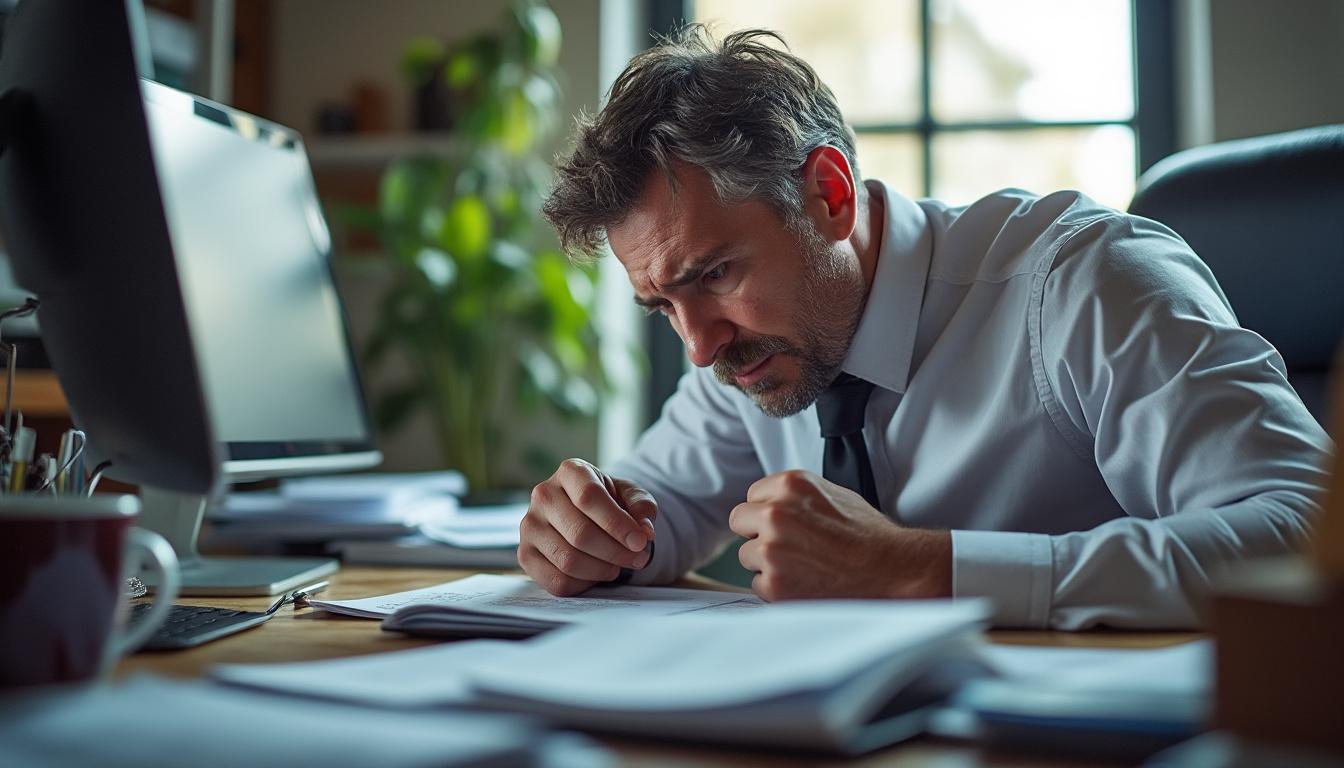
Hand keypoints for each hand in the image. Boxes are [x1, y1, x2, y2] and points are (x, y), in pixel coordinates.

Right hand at [518, 458, 657, 595]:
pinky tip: (596, 573)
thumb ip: (642, 506)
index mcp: (570, 471)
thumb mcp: (630, 495)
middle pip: (580, 533)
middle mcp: (543, 494)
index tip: (640, 541)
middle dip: (615, 552)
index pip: (589, 497)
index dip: (617, 524)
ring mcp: (530, 525)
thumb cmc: (609, 503)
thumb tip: (644, 531)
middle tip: (638, 558)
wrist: (585, 515)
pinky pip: (556, 581)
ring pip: (568, 560)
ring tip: (618, 565)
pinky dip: (583, 584)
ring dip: (602, 569)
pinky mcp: (525, 554)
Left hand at [729, 470, 951, 600]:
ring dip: (767, 563)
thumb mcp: (832, 493)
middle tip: (790, 546)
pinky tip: (806, 583)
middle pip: (740, 521)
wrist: (893, 571)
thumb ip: (794, 495)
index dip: (768, 512)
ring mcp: (771, 549)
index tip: (788, 524)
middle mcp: (775, 513)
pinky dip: (776, 588)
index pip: (752, 496)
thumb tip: (767, 501)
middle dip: (758, 533)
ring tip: (804, 566)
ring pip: (746, 555)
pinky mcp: (774, 584)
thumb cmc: (867, 534)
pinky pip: (758, 584)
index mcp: (789, 485)